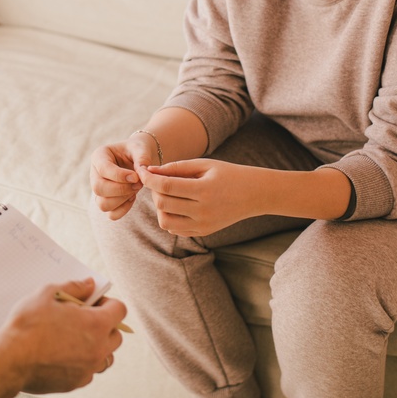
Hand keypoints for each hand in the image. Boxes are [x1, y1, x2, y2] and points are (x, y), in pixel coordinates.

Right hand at [0, 278, 126, 393]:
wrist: (10, 360)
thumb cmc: (28, 325)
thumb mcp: (48, 294)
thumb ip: (74, 287)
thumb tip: (89, 285)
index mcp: (96, 324)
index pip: (120, 310)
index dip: (108, 303)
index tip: (93, 303)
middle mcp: (98, 349)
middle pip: (116, 336)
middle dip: (105, 325)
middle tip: (83, 319)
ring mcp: (88, 368)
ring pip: (105, 356)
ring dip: (97, 346)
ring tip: (75, 338)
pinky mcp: (76, 383)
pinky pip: (89, 371)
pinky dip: (83, 362)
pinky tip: (64, 354)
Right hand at [89, 133, 159, 219]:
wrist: (138, 157)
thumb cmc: (137, 150)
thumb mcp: (141, 148)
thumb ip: (142, 159)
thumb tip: (140, 175)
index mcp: (99, 155)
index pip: (103, 169)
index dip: (119, 176)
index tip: (136, 177)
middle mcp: (94, 173)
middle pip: (98, 188)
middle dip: (121, 189)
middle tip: (139, 184)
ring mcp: (99, 189)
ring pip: (103, 204)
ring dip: (122, 200)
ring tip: (136, 189)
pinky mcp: (106, 201)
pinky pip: (111, 214)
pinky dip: (124, 209)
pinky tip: (132, 197)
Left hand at [139, 158, 260, 236]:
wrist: (254, 194)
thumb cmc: (228, 174)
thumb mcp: (204, 165)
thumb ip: (176, 168)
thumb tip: (150, 171)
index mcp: (204, 190)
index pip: (166, 186)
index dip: (150, 178)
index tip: (143, 170)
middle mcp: (203, 211)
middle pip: (162, 204)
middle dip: (154, 191)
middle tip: (158, 180)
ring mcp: (203, 225)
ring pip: (165, 221)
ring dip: (160, 207)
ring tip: (167, 194)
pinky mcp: (203, 232)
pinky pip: (175, 229)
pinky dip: (169, 217)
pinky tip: (176, 205)